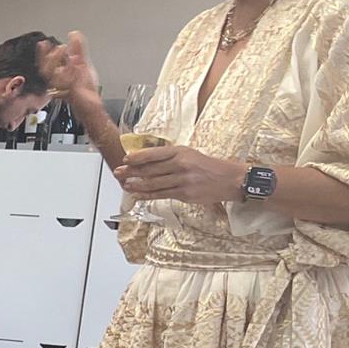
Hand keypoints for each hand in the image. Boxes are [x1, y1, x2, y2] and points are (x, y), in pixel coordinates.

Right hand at [40, 30, 101, 104]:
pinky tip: (79, 66)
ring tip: (72, 56)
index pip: (45, 63)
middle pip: (46, 70)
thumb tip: (74, 33)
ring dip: (63, 67)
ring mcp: (64, 88)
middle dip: (52, 57)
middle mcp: (58, 82)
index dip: (42, 53)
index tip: (43, 44)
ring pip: (56, 77)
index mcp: (59, 74)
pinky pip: (70, 83)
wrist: (90, 106)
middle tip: (61, 48)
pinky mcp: (73, 94)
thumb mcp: (83, 64)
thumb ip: (78, 49)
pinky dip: (74, 74)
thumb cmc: (85, 90)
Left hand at [116, 144, 242, 205]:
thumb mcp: (190, 154)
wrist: (230, 179)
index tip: (125, 159)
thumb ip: (170, 157)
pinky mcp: (184, 194)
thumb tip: (145, 161)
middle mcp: (181, 164)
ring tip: (124, 184)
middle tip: (118, 172)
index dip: (137, 157)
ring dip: (136, 185)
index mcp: (181, 152)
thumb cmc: (208, 166)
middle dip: (131, 171)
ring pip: (153, 183)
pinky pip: (160, 195)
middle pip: (150, 169)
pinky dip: (146, 195)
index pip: (154, 153)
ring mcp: (182, 180)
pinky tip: (137, 195)